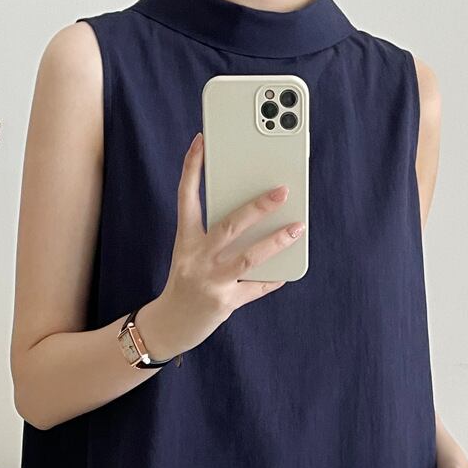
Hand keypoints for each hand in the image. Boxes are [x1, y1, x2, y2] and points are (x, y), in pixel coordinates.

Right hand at [135, 131, 305, 358]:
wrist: (169, 326)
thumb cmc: (186, 282)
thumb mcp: (190, 255)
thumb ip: (215, 237)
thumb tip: (255, 218)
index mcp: (185, 241)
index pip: (186, 197)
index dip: (192, 168)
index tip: (202, 141)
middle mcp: (196, 258)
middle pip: (229, 225)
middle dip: (258, 206)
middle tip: (283, 189)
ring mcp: (211, 281)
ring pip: (249, 257)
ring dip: (277, 241)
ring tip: (298, 227)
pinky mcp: (224, 303)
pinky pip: (256, 287)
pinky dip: (273, 278)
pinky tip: (288, 271)